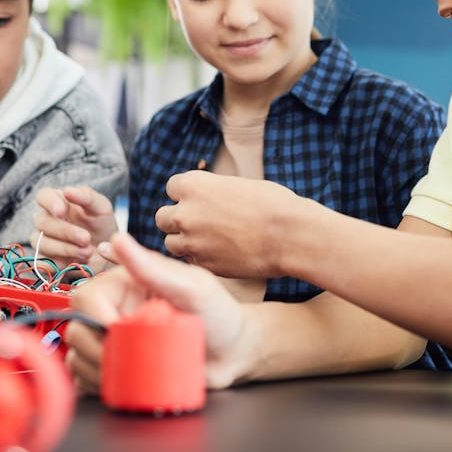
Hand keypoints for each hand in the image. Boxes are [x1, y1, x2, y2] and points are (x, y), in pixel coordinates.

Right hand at [31, 186, 117, 267]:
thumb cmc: (100, 224)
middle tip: (86, 238)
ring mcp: (41, 240)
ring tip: (88, 252)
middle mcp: (45, 220)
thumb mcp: (101, 208)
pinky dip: (61, 263)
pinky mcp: (44, 261)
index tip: (62, 211)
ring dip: (66, 248)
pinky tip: (77, 263)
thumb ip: (87, 196)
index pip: (43, 196)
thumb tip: (67, 191)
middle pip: (42, 221)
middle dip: (65, 231)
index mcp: (57, 201)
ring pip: (42, 243)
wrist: (105, 253)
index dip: (49, 202)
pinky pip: (43, 262)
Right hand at [66, 233, 254, 392]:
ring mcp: (115, 342)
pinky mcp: (118, 368)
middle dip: (95, 350)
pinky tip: (121, 385)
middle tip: (127, 360)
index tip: (117, 332)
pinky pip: (89, 380)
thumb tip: (119, 238)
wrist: (234, 353)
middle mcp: (113, 311)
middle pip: (77, 329)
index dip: (95, 317)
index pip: (86, 297)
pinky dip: (96, 386)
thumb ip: (154, 267)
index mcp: (124, 285)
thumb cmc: (219, 313)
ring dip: (96, 372)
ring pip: (79, 357)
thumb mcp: (192, 287)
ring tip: (130, 374)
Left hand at [156, 171, 304, 278]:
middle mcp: (186, 213)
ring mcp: (192, 242)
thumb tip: (203, 199)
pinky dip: (200, 258)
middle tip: (198, 223)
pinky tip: (220, 254)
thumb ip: (212, 193)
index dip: (186, 194)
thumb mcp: (236, 185)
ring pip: (170, 243)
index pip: (171, 187)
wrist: (289, 235)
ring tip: (208, 240)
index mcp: (194, 185)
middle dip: (177, 220)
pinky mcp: (203, 265)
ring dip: (184, 241)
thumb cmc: (272, 204)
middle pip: (162, 217)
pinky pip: (190, 261)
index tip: (199, 200)